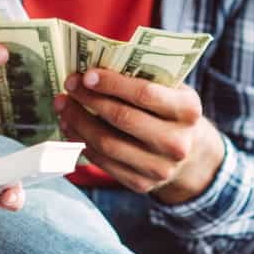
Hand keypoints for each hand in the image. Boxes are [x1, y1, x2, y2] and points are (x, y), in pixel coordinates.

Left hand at [55, 69, 223, 203]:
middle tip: (69, 85)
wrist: (189, 153)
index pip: (145, 94)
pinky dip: (82, 143)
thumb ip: (142, 77)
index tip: (87, 75)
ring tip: (64, 105)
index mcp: (188, 110)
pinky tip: (71, 127)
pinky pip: (103, 162)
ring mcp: (159, 168)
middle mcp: (177, 143)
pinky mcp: (141, 184)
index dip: (112, 83)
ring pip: (107, 143)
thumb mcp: (170, 89)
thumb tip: (93, 68)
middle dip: (89, 99)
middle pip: (122, 118)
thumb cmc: (170, 110)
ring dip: (79, 122)